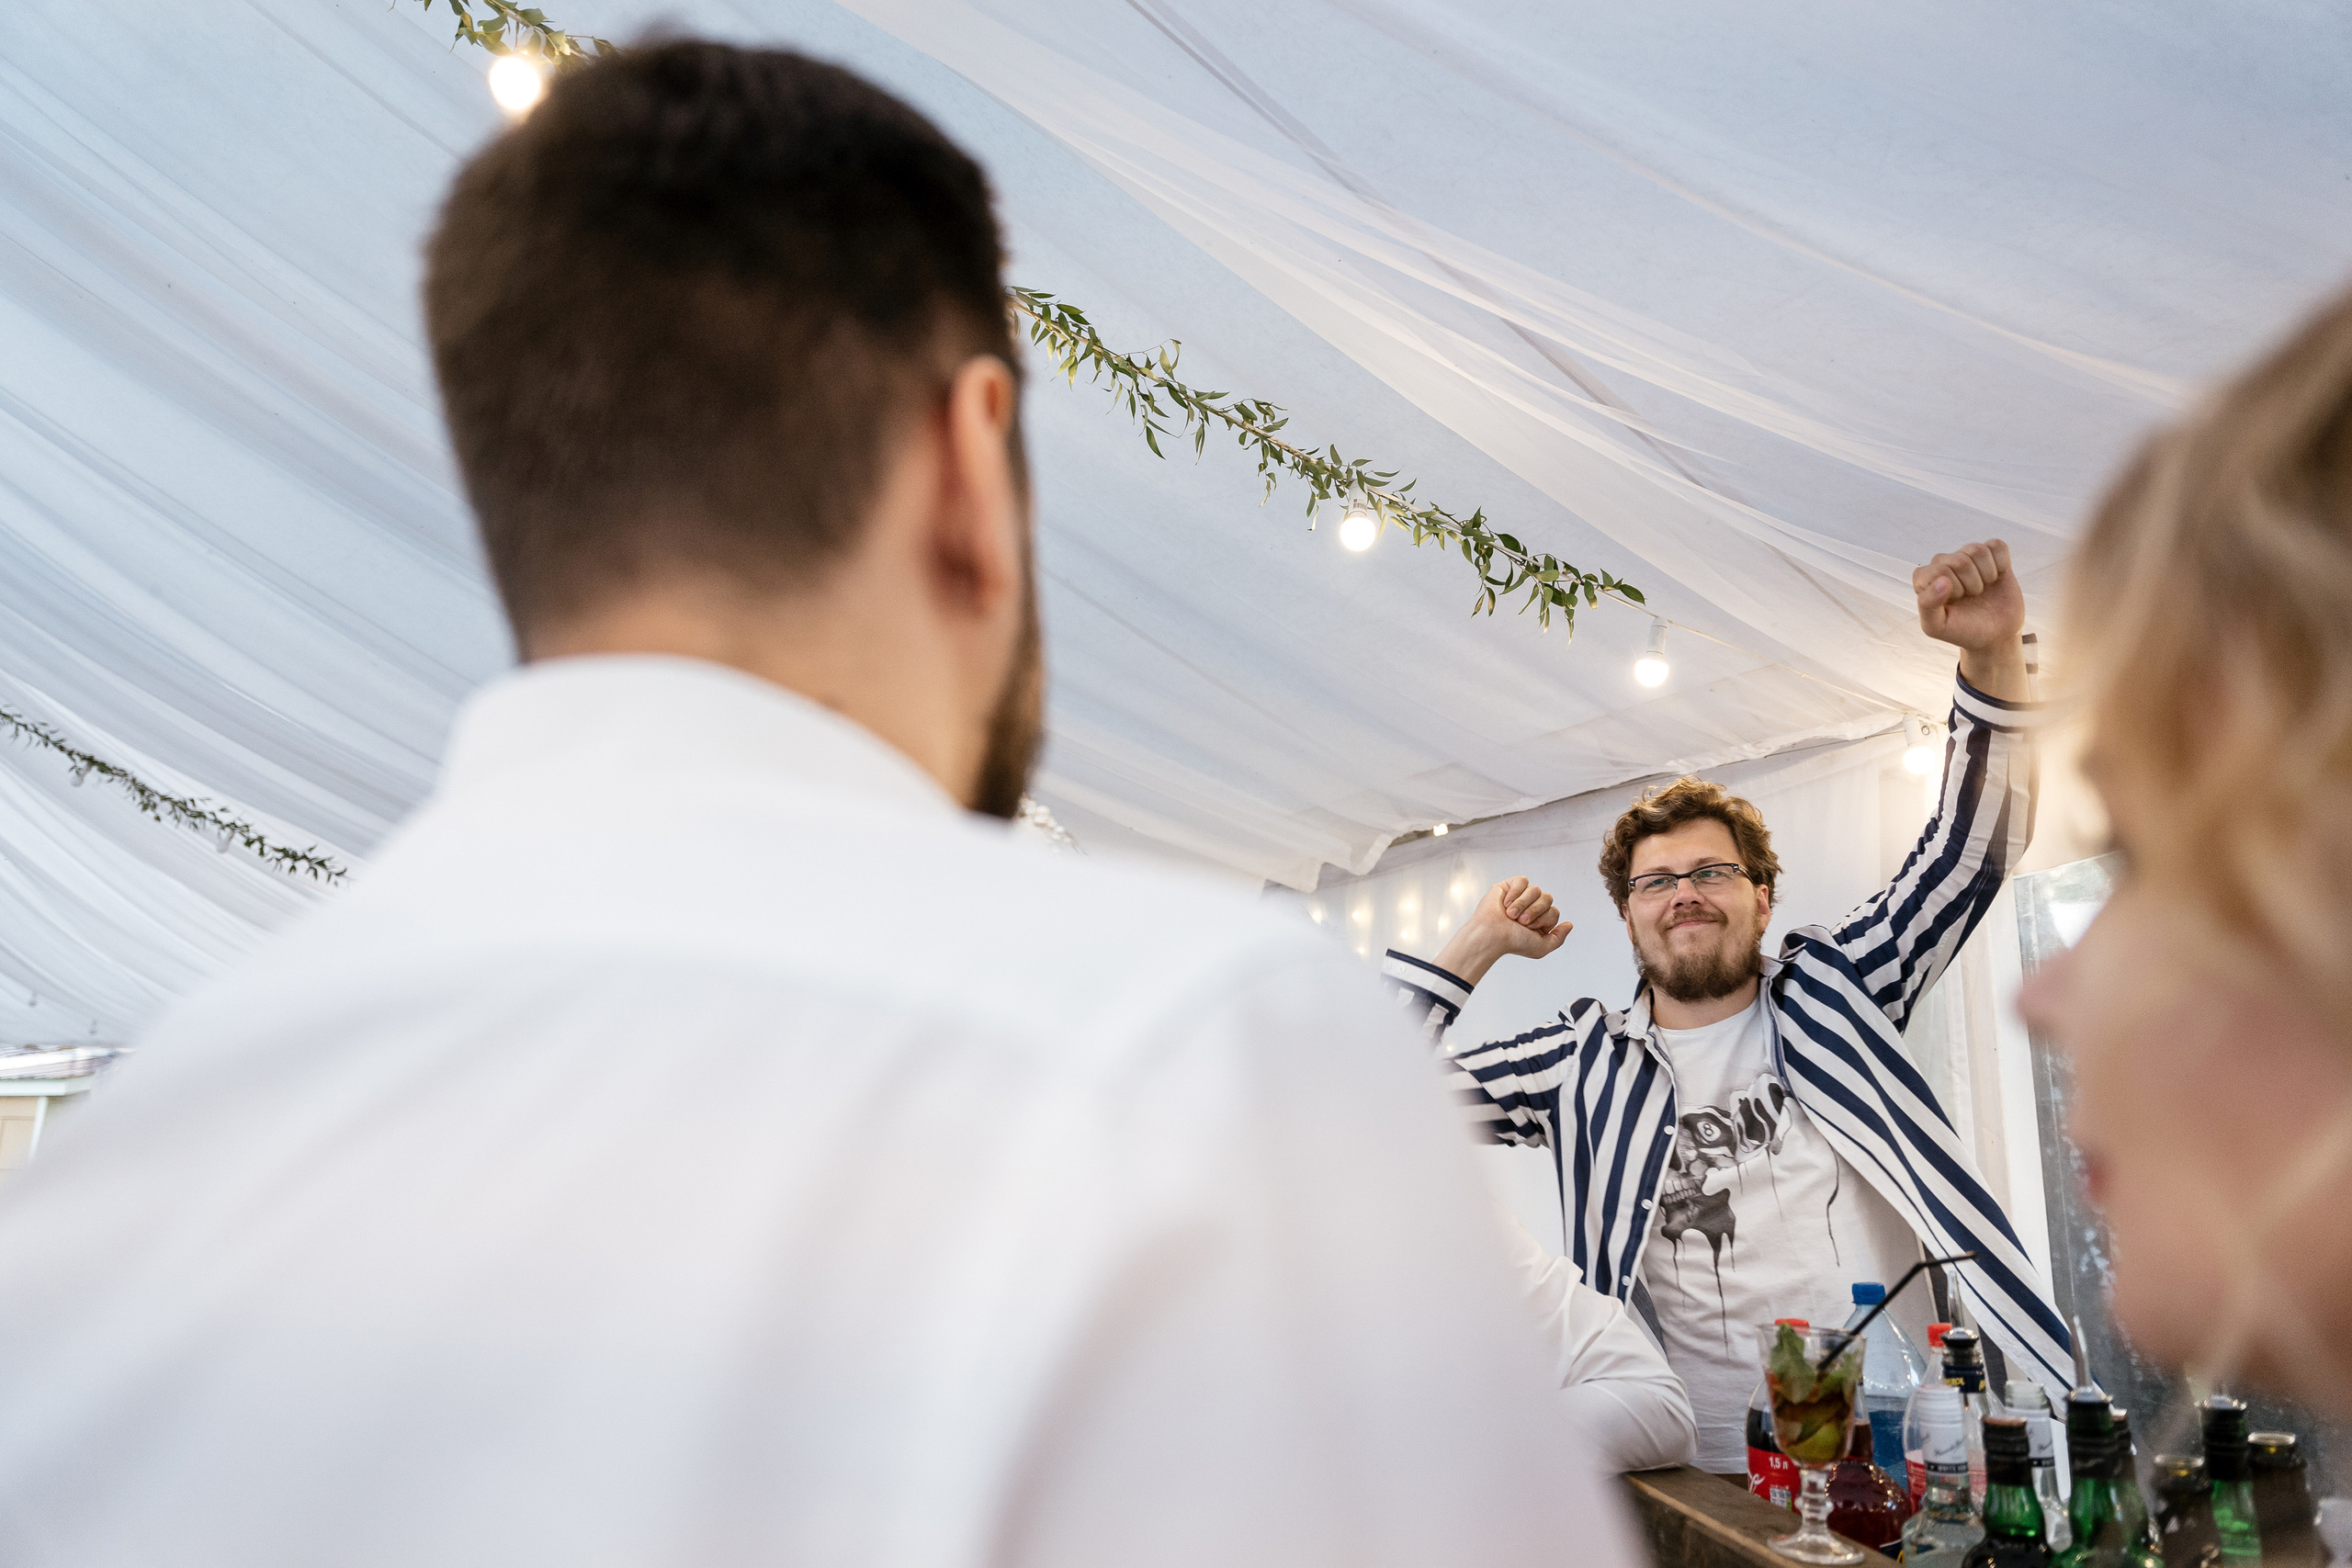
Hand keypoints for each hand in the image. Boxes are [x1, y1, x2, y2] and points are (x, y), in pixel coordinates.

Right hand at [1431, 876, 1571, 986]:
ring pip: (1536, 889)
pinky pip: (1523, 881)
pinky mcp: (1508, 886)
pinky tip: (1506, 903)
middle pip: (1548, 898)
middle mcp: (1531, 907)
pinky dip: (1516, 893)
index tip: (1528, 928)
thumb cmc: (1512, 942)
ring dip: (1523, 904)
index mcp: (1539, 920)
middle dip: (1535, 911)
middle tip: (1520, 921)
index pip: (1554, 911)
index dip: (1544, 919)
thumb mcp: (1541, 947)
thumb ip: (1558, 938)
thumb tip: (1569, 924)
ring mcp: (1520, 896)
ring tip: (1511, 915)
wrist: (1491, 935)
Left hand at [1914, 538, 2026, 698]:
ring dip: (1986, 575)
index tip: (1955, 602)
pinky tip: (1996, 577)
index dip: (1953, 590)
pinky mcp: (1990, 554)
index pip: (1939, 570)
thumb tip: (1942, 580)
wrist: (1995, 635)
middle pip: (1960, 561)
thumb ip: (1927, 605)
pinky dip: (2002, 564)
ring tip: (1982, 589)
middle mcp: (1943, 563)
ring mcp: (1967, 556)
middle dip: (1971, 585)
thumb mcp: (1937, 627)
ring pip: (1978, 551)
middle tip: (1971, 597)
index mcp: (1924, 578)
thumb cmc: (1962, 630)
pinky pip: (1997, 545)